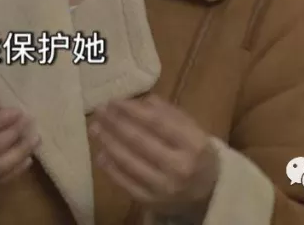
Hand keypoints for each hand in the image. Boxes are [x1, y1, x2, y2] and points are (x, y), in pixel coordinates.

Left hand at [89, 95, 218, 218]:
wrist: (209, 192)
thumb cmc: (196, 153)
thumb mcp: (192, 129)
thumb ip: (168, 112)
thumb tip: (140, 101)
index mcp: (193, 144)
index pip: (156, 122)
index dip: (131, 110)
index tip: (113, 100)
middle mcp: (179, 167)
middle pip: (139, 141)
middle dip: (115, 123)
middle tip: (99, 110)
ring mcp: (164, 187)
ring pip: (129, 162)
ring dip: (108, 142)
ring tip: (95, 128)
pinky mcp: (151, 202)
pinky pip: (125, 183)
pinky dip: (110, 168)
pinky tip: (101, 153)